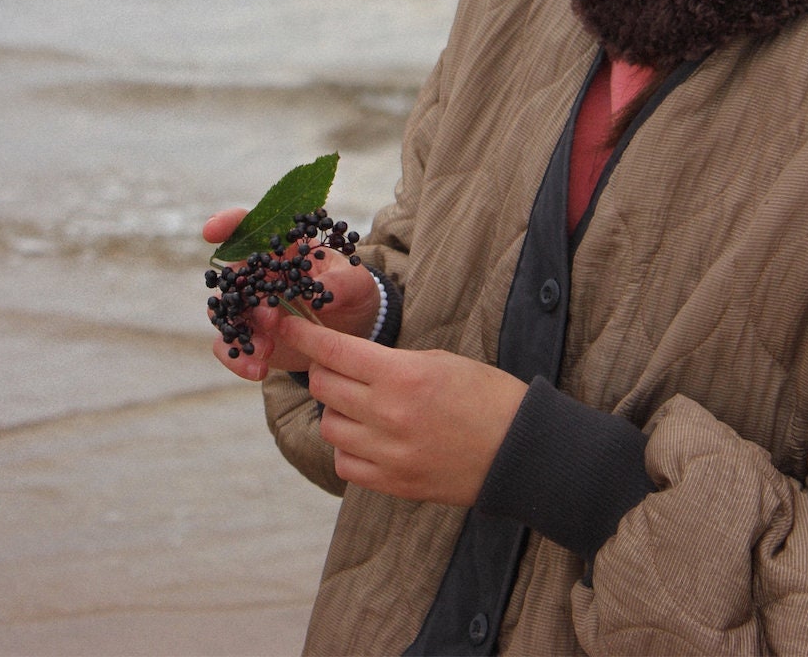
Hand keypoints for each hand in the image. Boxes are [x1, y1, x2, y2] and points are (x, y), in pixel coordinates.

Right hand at [201, 209, 380, 382]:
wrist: (353, 333)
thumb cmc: (352, 295)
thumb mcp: (356, 284)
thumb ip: (342, 283)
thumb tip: (321, 293)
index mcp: (280, 249)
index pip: (248, 227)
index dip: (227, 224)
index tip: (212, 231)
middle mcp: (258, 274)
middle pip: (230, 276)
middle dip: (241, 295)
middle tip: (270, 317)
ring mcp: (250, 306)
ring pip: (224, 313)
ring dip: (239, 331)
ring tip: (268, 349)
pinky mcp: (250, 335)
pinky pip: (228, 346)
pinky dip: (237, 359)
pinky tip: (259, 370)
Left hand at [286, 320, 527, 506]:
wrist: (522, 451)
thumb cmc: (486, 396)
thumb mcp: (437, 361)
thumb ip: (389, 363)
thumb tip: (350, 361)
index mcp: (402, 375)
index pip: (333, 350)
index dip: (303, 333)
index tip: (284, 322)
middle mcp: (388, 416)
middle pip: (324, 387)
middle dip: (324, 370)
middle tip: (338, 365)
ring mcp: (389, 455)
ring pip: (330, 426)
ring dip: (337, 410)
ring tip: (361, 403)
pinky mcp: (394, 484)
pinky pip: (346, 464)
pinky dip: (349, 448)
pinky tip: (369, 437)